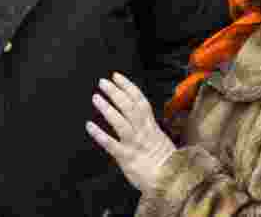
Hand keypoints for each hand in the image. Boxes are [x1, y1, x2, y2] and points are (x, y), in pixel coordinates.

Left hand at [86, 73, 176, 194]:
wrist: (171, 183)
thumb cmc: (165, 163)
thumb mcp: (161, 140)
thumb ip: (149, 129)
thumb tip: (140, 116)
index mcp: (151, 127)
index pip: (140, 101)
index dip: (128, 87)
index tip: (116, 76)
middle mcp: (143, 132)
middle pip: (129, 107)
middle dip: (115, 92)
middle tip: (102, 82)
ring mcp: (134, 144)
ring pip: (120, 122)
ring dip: (107, 108)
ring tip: (96, 98)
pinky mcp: (126, 158)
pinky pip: (111, 144)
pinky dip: (100, 134)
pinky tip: (89, 126)